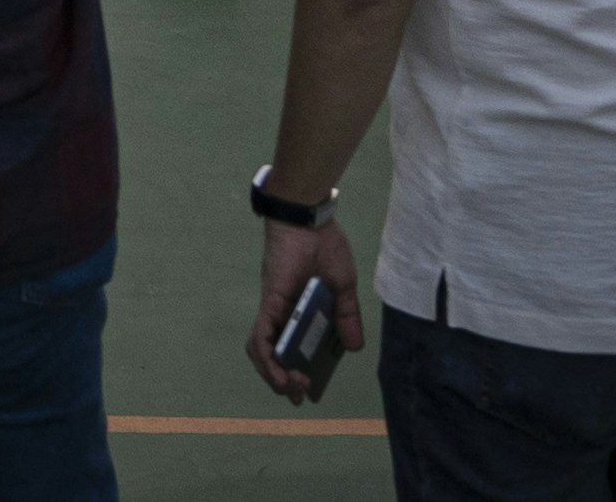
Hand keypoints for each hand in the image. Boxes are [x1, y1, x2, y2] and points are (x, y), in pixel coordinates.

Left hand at [249, 214, 358, 401]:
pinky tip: (278, 373)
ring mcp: (275, 310)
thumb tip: (354, 347)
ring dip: (274, 374)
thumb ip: (347, 316)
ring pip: (263, 351)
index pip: (296, 348)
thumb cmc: (326, 247)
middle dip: (284, 380)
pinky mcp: (270, 303)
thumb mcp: (344, 286)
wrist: (309, 219)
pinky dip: (267, 357)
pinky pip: (261, 336)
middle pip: (276, 355)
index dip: (298, 371)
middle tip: (300, 395)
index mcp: (304, 312)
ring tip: (290, 388)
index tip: (308, 391)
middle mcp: (285, 315)